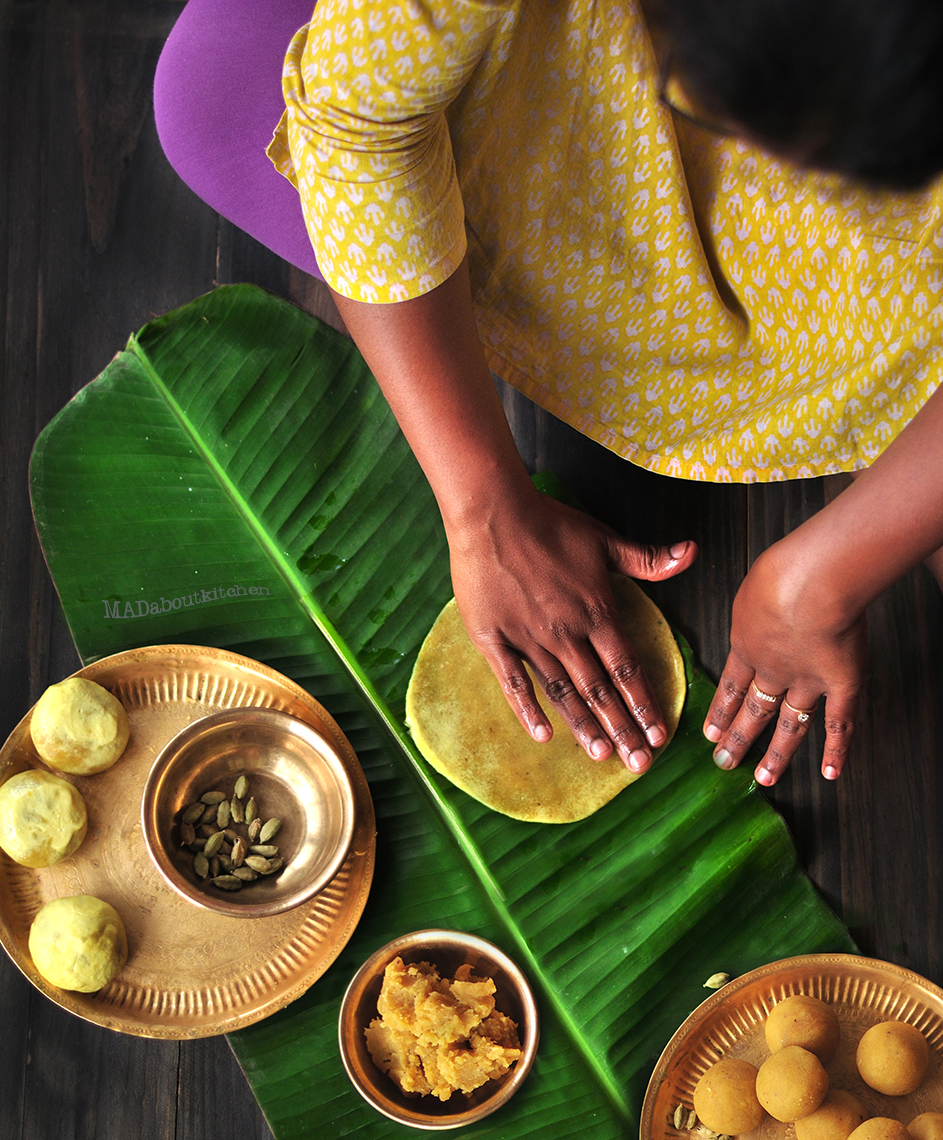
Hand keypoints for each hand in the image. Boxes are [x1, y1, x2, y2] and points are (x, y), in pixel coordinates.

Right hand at [447, 491, 696, 771]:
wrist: (492, 513)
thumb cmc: (548, 523)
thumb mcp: (603, 539)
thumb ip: (647, 559)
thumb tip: (692, 553)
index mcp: (597, 611)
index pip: (628, 670)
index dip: (645, 705)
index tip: (659, 736)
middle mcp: (568, 633)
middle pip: (600, 690)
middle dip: (622, 729)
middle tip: (638, 764)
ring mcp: (530, 638)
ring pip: (563, 692)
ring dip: (584, 726)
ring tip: (601, 756)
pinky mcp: (494, 639)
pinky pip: (513, 682)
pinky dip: (528, 711)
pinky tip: (542, 736)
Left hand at [703, 530, 866, 785]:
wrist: (809, 581)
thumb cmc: (781, 571)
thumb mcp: (751, 587)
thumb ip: (755, 607)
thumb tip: (760, 606)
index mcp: (746, 644)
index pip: (730, 686)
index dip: (720, 710)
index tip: (710, 732)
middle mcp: (772, 670)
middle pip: (752, 711)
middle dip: (737, 738)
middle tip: (724, 761)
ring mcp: (806, 681)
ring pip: (790, 726)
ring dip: (778, 755)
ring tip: (765, 777)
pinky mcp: (840, 685)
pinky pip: (839, 725)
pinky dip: (837, 750)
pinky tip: (830, 773)